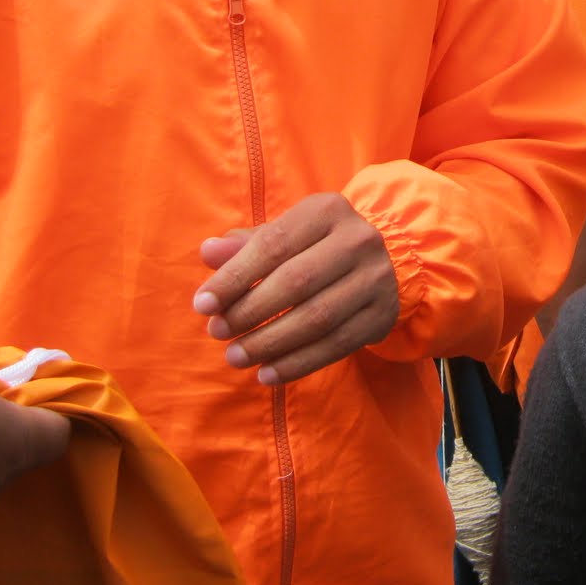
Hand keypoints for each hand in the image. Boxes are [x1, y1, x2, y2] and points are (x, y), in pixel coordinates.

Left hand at [193, 194, 399, 384]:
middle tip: (217, 332)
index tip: (201, 305)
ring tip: (235, 357)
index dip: (234, 277)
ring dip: (269, 343)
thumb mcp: (284, 235)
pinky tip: (267, 374)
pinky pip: (336, 346)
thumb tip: (208, 252)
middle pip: (296, 282)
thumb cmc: (316, 247)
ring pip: (317, 318)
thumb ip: (245, 246)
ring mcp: (376, 278)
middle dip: (249, 312)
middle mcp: (358, 239)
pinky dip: (297, 364)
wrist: (382, 261)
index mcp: (327, 210)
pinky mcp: (384, 314)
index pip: (274, 245)